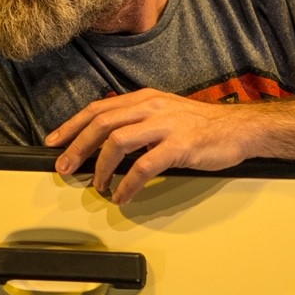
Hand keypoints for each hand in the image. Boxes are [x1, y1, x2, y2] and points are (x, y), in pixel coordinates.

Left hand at [45, 89, 253, 203]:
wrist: (241, 129)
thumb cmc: (201, 126)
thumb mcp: (163, 113)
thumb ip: (136, 121)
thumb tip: (104, 140)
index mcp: (143, 99)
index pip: (98, 109)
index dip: (72, 125)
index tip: (53, 142)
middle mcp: (151, 108)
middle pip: (101, 124)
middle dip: (77, 147)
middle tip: (64, 168)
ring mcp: (165, 126)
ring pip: (117, 142)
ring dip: (100, 167)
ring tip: (96, 185)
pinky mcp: (180, 146)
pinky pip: (144, 167)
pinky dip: (128, 184)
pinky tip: (122, 195)